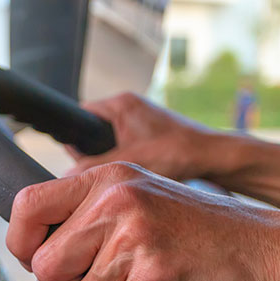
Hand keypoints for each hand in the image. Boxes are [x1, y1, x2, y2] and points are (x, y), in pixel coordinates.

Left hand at [6, 162, 279, 280]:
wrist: (273, 253)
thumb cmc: (206, 235)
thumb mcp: (142, 200)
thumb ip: (91, 215)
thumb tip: (34, 252)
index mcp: (108, 177)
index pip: (26, 206)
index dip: (22, 245)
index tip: (42, 264)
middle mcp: (117, 200)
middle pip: (45, 267)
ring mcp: (136, 236)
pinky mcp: (156, 275)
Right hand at [67, 93, 217, 179]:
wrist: (212, 156)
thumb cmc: (177, 152)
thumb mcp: (129, 161)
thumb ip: (94, 167)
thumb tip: (67, 176)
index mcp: (120, 103)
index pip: (81, 113)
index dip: (74, 135)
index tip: (76, 157)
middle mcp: (129, 104)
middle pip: (93, 126)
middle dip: (91, 148)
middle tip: (97, 168)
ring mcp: (140, 115)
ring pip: (108, 135)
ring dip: (109, 153)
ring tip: (118, 168)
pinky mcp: (148, 128)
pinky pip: (123, 140)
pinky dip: (124, 154)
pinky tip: (132, 168)